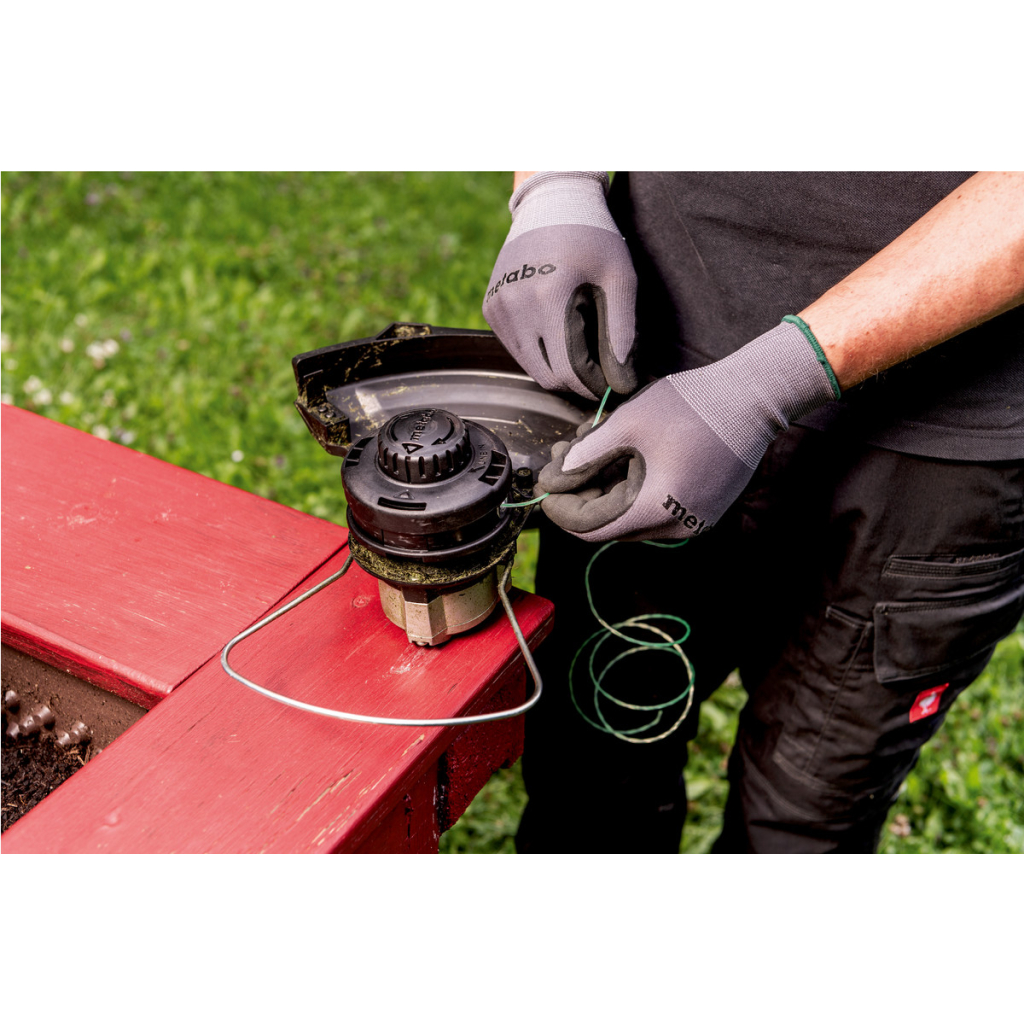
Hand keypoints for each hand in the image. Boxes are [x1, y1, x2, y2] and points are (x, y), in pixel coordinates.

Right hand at [482, 171, 637, 399]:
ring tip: (580, 347)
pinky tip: (556, 330)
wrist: (551, 204)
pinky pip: (516, 349)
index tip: (611, 385)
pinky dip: (538, 351)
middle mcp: (517, 305)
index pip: (569, 370)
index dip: (593, 385)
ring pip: (530, 367)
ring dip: (556, 368)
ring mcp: (499, 307)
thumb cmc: (593, 239)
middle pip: (547, 376)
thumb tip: (622, 381)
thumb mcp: (619, 277)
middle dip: (575, 382)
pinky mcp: (491, 309)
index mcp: (550, 297)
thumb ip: (622, 330)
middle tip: (598, 370)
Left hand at [538, 320, 837, 541]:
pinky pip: (654, 509)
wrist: (754, 398)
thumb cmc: (693, 405)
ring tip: (587, 449)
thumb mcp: (629, 424)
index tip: (544, 482)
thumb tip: (556, 477)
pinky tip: (619, 456)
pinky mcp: (703, 510)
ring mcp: (693, 522)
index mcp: (656, 510)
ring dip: (604, 489)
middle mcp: (676, 528)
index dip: (562, 508)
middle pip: (610, 525)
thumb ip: (587, 455)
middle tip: (561, 459)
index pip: (591, 528)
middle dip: (580, 494)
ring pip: (631, 517)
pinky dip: (631, 488)